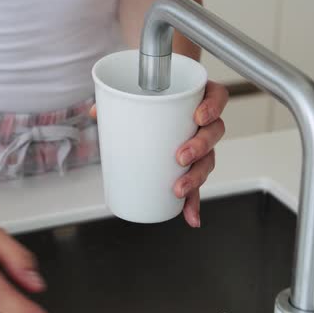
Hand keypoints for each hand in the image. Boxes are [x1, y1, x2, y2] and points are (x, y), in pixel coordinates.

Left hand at [89, 80, 227, 227]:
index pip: (217, 96)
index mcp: (197, 97)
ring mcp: (200, 144)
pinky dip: (194, 203)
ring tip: (179, 188)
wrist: (146, 105)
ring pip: (208, 159)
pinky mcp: (191, 166)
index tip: (198, 116)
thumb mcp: (133, 96)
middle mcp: (204, 121)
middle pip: (214, 132)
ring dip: (196, 177)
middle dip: (200, 147)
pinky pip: (198, 185)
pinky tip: (190, 216)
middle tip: (180, 157)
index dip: (213, 107)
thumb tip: (96, 113)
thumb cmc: (149, 98)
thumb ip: (117, 101)